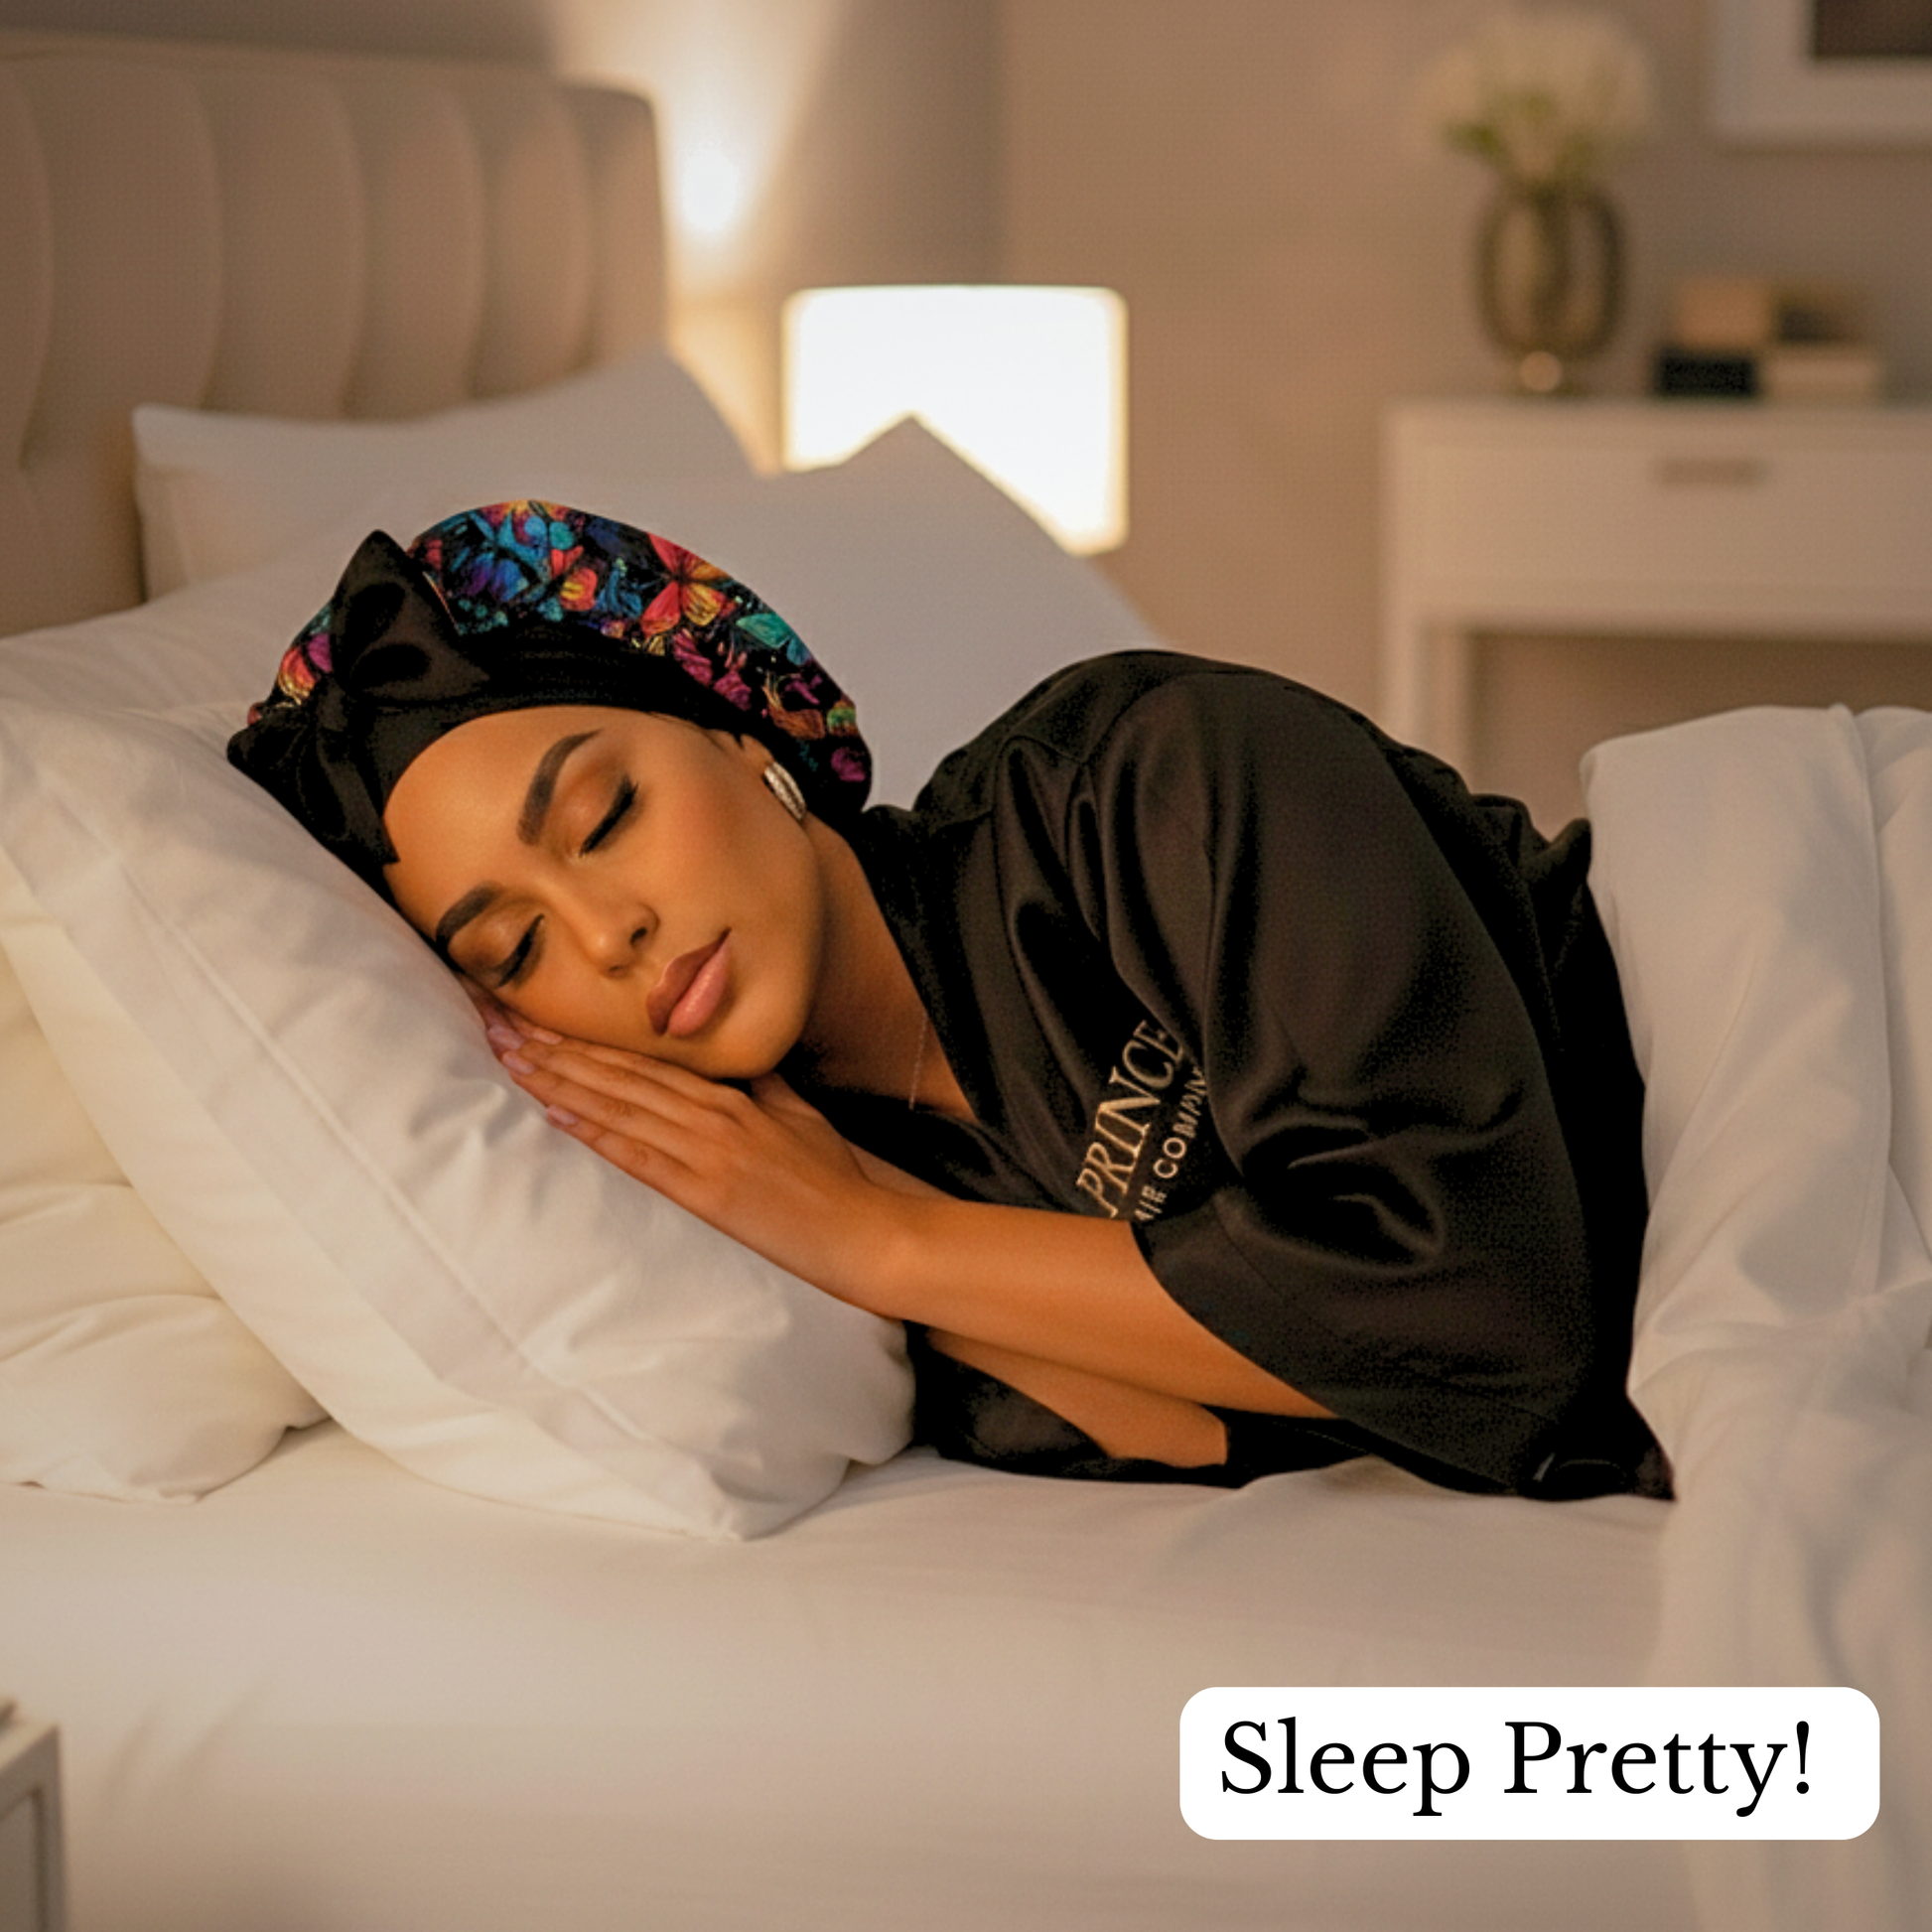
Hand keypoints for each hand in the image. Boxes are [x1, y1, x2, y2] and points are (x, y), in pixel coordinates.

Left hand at [481, 1017, 912, 1307]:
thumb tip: (737, 1062)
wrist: (865, 1229)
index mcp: (733, 1095)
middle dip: (553, 1043)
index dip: (587, 1035)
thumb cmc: (836, 1179)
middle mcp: (713, 1114)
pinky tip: (555, 1111)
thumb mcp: (800, 1118)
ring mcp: (708, 1149)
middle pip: (619, 1069)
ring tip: (507, 1053)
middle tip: (496, 1016)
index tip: (539, 1014)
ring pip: (620, 1102)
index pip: (645, 1055)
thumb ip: (763, 1086)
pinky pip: (638, 1154)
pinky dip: (594, 1129)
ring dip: (559, 1077)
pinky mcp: (707, 1190)